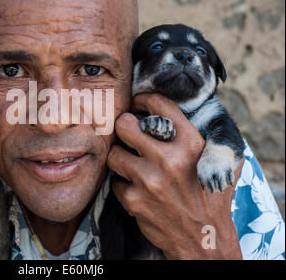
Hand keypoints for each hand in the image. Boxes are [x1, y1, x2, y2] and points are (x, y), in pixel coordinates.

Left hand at [108, 93, 242, 259]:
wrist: (203, 238)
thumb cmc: (212, 197)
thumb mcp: (222, 163)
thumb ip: (210, 137)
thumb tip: (194, 112)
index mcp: (191, 143)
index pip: (159, 104)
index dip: (143, 99)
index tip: (138, 104)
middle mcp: (168, 158)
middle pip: (125, 124)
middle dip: (124, 127)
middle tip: (128, 133)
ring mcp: (149, 179)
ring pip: (114, 153)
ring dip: (120, 157)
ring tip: (130, 163)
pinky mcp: (134, 199)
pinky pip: (115, 181)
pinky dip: (122, 184)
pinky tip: (135, 188)